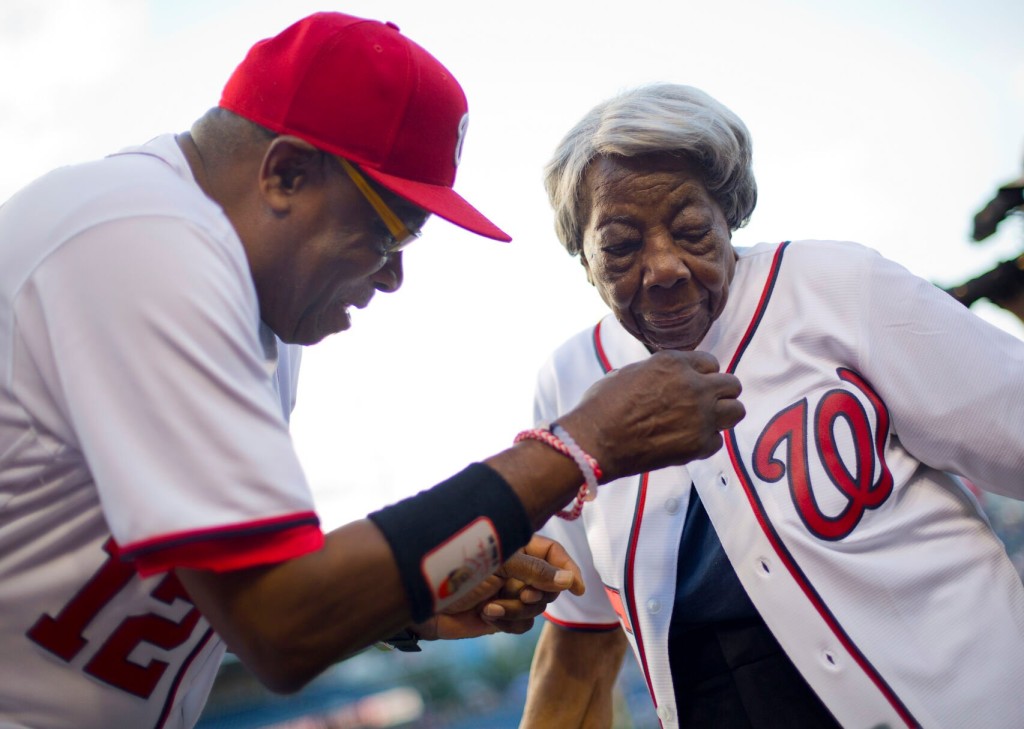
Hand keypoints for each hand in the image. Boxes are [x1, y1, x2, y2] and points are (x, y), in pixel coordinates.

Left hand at [413, 535, 583, 640]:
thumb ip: (535, 570)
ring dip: (516, 609)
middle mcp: (515, 568)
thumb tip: (569, 580)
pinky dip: (508, 622)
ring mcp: (508, 592)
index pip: (554, 554)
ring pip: (537, 607)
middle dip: (537, 593)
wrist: (420, 598)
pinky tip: (486, 615)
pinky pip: (522, 624)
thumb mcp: (498, 562)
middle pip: (550, 585)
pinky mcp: (499, 615)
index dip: (569, 569)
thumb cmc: (453, 567)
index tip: (578, 588)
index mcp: (516, 545)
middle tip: (523, 594)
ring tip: (490, 607)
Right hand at [560, 349, 744, 479]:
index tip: (694, 385)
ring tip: (704, 422)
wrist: (596, 441)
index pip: (711, 363)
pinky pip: (717, 441)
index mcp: (674, 363)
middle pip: (731, 385)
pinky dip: (704, 443)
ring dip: (722, 416)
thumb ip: (657, 372)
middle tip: (705, 404)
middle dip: (720, 394)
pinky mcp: (699, 445)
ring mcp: (700, 416)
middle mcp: (694, 385)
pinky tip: (685, 442)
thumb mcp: (628, 372)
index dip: (702, 375)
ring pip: (736, 411)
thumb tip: (664, 378)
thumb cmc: (602, 406)